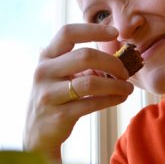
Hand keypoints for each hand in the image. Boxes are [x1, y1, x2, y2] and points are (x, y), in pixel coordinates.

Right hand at [24, 23, 133, 161]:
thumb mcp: (60, 75)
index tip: (115, 33)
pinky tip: (120, 98)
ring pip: (90, 82)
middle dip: (112, 62)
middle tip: (125, 72)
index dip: (93, 29)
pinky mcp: (59, 115)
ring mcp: (49, 94)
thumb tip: (118, 56)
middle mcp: (44, 72)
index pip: (68, 33)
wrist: (37, 134)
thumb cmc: (55, 98)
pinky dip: (111, 99)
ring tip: (128, 88)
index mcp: (46, 57)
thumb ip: (82, 64)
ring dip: (116, 84)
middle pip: (85, 56)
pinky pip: (91, 103)